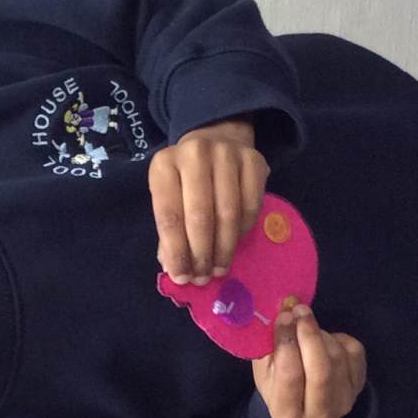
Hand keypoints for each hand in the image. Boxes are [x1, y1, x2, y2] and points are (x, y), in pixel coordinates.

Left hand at [149, 116, 268, 284]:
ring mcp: (227, 154)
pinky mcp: (254, 160)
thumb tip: (175, 270)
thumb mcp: (169, 196)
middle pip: (200, 216)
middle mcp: (194, 154)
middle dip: (201, 254)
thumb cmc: (186, 179)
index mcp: (164, 164)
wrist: (217, 140)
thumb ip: (169, 231)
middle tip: (202, 277)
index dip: (176, 251)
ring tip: (218, 269)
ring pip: (228, 213)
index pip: (169, 215)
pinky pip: (251, 206)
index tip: (181, 277)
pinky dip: (243, 231)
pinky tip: (234, 244)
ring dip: (223, 249)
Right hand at [252, 304, 367, 417]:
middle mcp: (319, 416)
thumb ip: (271, 343)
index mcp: (286, 414)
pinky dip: (338, 338)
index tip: (284, 315)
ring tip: (306, 326)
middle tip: (300, 310)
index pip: (290, 375)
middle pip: (321, 371)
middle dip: (310, 335)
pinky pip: (354, 352)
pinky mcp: (360, 387)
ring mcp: (344, 402)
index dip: (287, 341)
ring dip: (321, 334)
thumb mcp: (263, 369)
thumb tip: (287, 309)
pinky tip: (325, 339)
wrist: (305, 404)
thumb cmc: (277, 384)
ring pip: (338, 358)